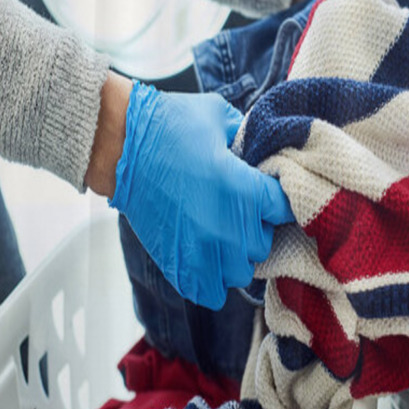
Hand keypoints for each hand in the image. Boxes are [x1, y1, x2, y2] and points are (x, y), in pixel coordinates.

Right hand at [108, 81, 293, 309]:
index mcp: (245, 191)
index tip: (269, 190)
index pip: (287, 209)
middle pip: (265, 242)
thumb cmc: (171, 126)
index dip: (281, 198)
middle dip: (256, 225)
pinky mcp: (178, 266)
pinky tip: (205, 255)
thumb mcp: (221, 117)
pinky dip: (212, 278)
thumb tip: (261, 148)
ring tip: (222, 232)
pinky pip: (211, 292)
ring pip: (241, 270)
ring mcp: (202, 251)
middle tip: (239, 207)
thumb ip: (249, 137)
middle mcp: (229, 229)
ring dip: (235, 253)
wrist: (121, 147)